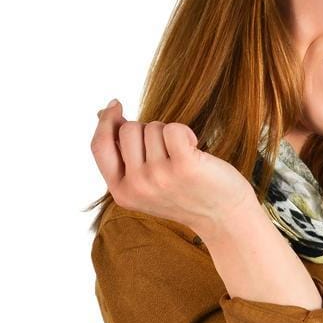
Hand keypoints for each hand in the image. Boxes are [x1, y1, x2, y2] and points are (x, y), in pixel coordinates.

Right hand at [90, 100, 255, 234]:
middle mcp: (136, 187)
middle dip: (148, 131)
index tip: (117, 105)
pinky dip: (186, 133)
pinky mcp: (183, 167)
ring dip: (169, 135)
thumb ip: (122, 153)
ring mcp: (158, 177)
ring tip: (184, 158)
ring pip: (152, 127)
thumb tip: (100, 112)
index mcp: (121, 192)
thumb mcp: (146, 180)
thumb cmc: (186, 193)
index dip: (105, 121)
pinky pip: (173, 128)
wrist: (223, 217)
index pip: (99, 146)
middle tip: (168, 152)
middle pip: (127, 129)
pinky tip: (195, 150)